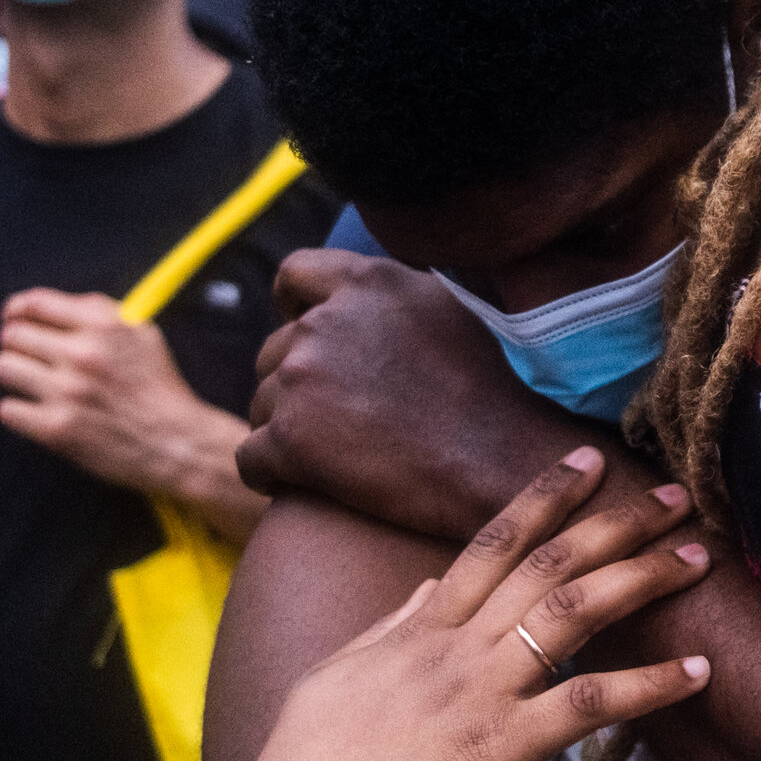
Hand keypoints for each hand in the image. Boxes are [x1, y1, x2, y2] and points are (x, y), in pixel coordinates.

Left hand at [0, 288, 242, 494]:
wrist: (176, 442)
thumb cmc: (158, 388)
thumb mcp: (142, 334)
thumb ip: (99, 312)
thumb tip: (52, 306)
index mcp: (103, 326)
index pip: (35, 303)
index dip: (17, 310)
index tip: (12, 318)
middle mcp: (82, 354)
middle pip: (12, 334)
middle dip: (17, 344)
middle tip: (30, 357)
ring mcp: (66, 392)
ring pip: (4, 368)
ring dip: (15, 374)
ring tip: (34, 384)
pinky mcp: (56, 429)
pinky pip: (7, 409)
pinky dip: (20, 411)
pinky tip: (40, 412)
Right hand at [205, 446, 712, 760]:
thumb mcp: (333, 685)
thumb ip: (387, 632)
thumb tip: (428, 587)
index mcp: (415, 633)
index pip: (491, 542)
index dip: (544, 496)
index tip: (589, 460)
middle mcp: (452, 651)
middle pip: (549, 564)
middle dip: (617, 522)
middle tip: (675, 494)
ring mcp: (477, 697)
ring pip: (574, 613)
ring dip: (644, 578)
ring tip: (698, 557)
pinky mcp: (499, 753)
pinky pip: (589, 705)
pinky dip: (649, 684)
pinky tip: (698, 671)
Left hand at [238, 251, 530, 538]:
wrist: (509, 463)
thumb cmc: (498, 397)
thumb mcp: (454, 313)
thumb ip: (399, 298)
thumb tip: (368, 303)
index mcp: (369, 284)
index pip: (295, 273)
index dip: (292, 305)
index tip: (303, 333)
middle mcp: (326, 322)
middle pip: (276, 351)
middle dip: (297, 385)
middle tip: (341, 422)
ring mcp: (303, 379)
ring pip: (263, 406)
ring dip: (288, 431)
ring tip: (338, 461)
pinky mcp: (290, 439)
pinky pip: (251, 458)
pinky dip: (271, 474)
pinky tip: (303, 487)